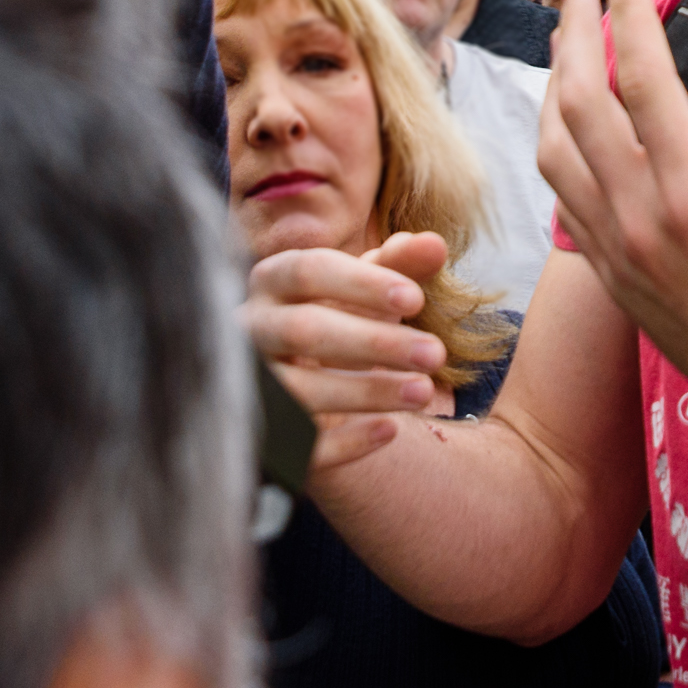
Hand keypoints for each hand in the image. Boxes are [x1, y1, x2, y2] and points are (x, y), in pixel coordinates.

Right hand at [242, 231, 447, 472]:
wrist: (295, 375)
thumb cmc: (335, 316)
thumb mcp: (365, 289)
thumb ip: (399, 265)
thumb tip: (435, 244)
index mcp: (272, 279)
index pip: (308, 271)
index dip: (361, 283)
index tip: (417, 299)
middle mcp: (250, 328)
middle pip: (303, 331)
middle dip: (373, 342)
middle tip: (436, 353)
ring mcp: (251, 381)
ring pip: (299, 389)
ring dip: (365, 392)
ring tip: (424, 392)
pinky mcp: (260, 432)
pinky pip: (298, 442)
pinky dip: (344, 441)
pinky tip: (389, 430)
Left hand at [537, 0, 687, 463]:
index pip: (642, 79)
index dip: (626, 11)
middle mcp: (639, 221)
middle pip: (578, 102)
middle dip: (571, 30)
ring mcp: (616, 251)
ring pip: (554, 150)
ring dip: (553, 85)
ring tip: (566, 38)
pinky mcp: (610, 276)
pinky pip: (561, 195)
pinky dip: (556, 144)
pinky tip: (568, 120)